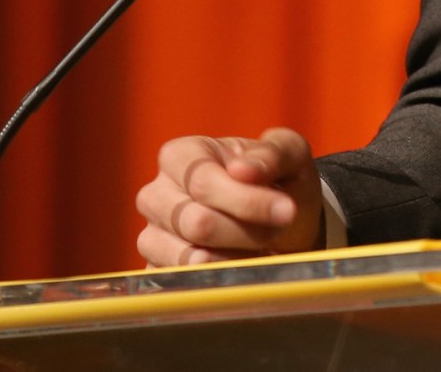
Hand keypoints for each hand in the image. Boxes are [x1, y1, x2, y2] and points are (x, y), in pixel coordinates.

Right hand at [134, 128, 323, 266]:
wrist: (279, 223)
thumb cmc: (279, 181)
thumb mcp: (288, 154)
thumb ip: (270, 154)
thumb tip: (241, 170)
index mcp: (180, 156)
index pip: (204, 183)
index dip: (247, 201)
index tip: (287, 210)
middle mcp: (156, 195)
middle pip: (197, 224)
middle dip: (247, 232)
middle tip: (277, 228)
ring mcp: (152, 237)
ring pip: (193, 260)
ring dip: (238, 258)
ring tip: (257, 245)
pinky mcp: (158, 274)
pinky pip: (187, 287)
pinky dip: (225, 281)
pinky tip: (242, 265)